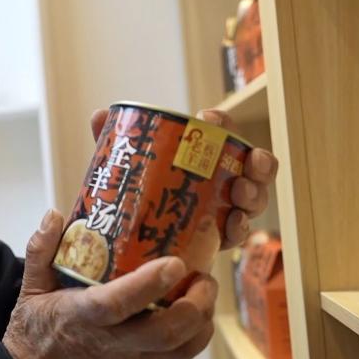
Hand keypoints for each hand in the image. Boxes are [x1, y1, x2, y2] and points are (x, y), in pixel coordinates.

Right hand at [3, 210, 216, 358]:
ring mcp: (131, 358)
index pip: (118, 304)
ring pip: (181, 348)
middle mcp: (111, 341)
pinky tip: (197, 311)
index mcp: (81, 317)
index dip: (149, 284)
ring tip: (205, 290)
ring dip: (202, 319)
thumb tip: (54, 215)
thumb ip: (40, 251)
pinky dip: (197, 335)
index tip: (174, 263)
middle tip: (203, 275)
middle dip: (194, 304)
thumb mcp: (30, 289)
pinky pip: (179, 356)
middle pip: (165, 332)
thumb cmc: (35, 334)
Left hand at [89, 107, 278, 248]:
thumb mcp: (124, 168)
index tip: (209, 119)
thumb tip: (99, 115)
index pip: (221, 133)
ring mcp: (224, 210)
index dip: (223, 124)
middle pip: (253, 166)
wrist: (129, 242)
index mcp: (202, 157)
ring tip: (239, 193)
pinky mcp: (217, 240)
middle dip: (259, 162)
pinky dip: (239, 227)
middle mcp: (221, 181)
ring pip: (254, 199)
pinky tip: (232, 224)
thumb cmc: (134, 196)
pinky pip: (239, 233)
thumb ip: (113, 143)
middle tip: (248, 163)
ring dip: (254, 194)